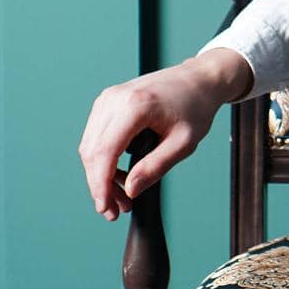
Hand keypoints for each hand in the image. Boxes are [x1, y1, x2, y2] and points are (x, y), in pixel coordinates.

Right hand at [78, 48, 252, 220]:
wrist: (199, 79)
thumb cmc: (196, 107)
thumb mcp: (184, 142)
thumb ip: (156, 167)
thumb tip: (130, 190)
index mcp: (135, 105)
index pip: (104, 152)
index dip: (100, 185)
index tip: (105, 208)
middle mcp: (114, 99)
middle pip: (91, 152)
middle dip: (100, 185)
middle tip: (116, 209)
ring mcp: (108, 99)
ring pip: (89, 146)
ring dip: (100, 175)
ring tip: (122, 196)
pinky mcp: (108, 102)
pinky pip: (96, 136)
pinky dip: (103, 159)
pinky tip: (120, 176)